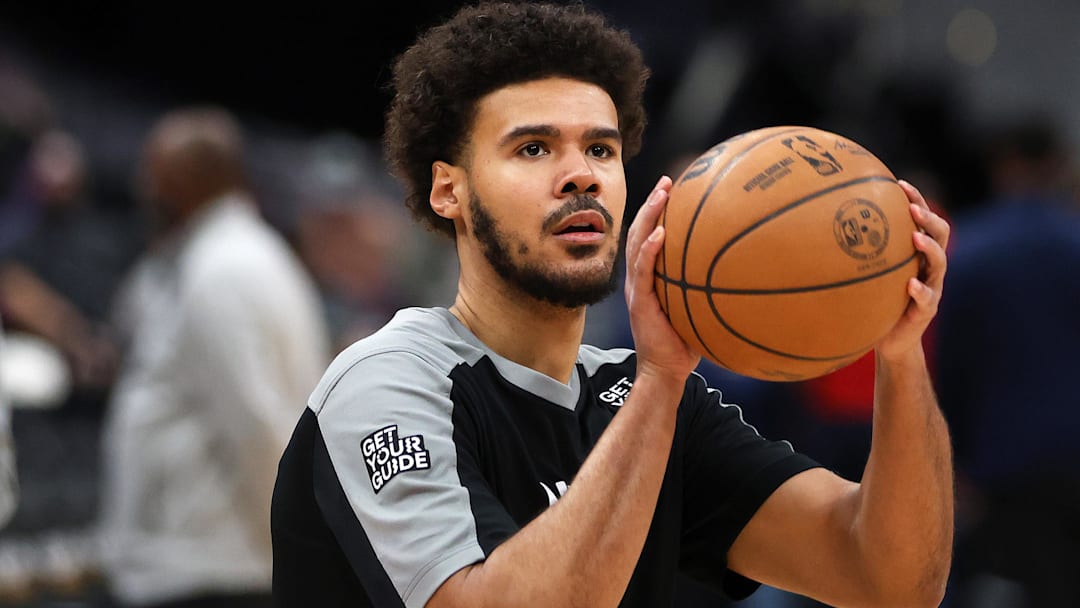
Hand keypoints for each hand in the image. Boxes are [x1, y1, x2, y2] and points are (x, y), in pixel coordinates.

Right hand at [624, 176, 700, 382]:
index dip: (657, 211)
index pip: (650, 236)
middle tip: (668, 181)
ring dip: (649, 216)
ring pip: (637, 243)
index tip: (673, 188)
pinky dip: (649, 250)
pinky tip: (660, 234)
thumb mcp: (698, 309)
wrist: (665, 372)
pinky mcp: (640, 301)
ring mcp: (636, 288)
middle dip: (652, 203)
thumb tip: (746, 272)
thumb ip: (709, 289)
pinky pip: (642, 270)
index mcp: (650, 277)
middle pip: (640, 231)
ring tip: (661, 194)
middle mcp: (639, 278)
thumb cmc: (685, 343)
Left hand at [875, 180, 949, 361]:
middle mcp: (929, 267)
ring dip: (929, 248)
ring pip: (940, 263)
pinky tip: (911, 284)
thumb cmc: (875, 301)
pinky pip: (928, 299)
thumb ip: (857, 253)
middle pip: (940, 235)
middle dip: (928, 218)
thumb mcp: (866, 273)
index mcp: (917, 254)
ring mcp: (931, 287)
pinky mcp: (926, 311)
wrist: (889, 339)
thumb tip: (818, 225)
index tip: (899, 184)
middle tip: (912, 208)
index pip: (923, 220)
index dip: (916, 200)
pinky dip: (920, 290)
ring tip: (915, 237)